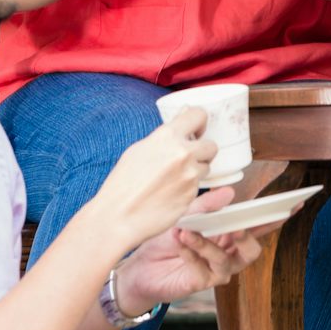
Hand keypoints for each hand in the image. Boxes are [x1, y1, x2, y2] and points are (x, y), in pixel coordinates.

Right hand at [89, 110, 219, 248]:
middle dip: (202, 151)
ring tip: (173, 178)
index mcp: (166, 137)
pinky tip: (170, 192)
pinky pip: (199, 187)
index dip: (200, 122)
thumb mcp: (139, 150)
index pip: (198, 115)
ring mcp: (189, 175)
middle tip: (188, 157)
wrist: (119, 216)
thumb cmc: (122, 183)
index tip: (197, 130)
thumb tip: (184, 113)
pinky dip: (189, 188)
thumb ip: (166, 134)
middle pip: (211, 145)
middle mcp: (182, 153)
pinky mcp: (192, 195)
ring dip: (196, 170)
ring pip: (206, 167)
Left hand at [114, 187, 297, 304]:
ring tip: (189, 231)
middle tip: (236, 225)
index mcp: (231, 234)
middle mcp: (229, 254)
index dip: (278, 216)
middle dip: (248, 236)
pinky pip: (203, 268)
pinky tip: (179, 239)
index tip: (296, 203)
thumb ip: (207, 206)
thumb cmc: (167, 239)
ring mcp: (218, 271)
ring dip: (208, 244)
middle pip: (253, 250)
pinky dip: (190, 252)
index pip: (259, 225)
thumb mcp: (186, 215)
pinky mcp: (202, 283)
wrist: (141, 266)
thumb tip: (230, 194)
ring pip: (228, 261)